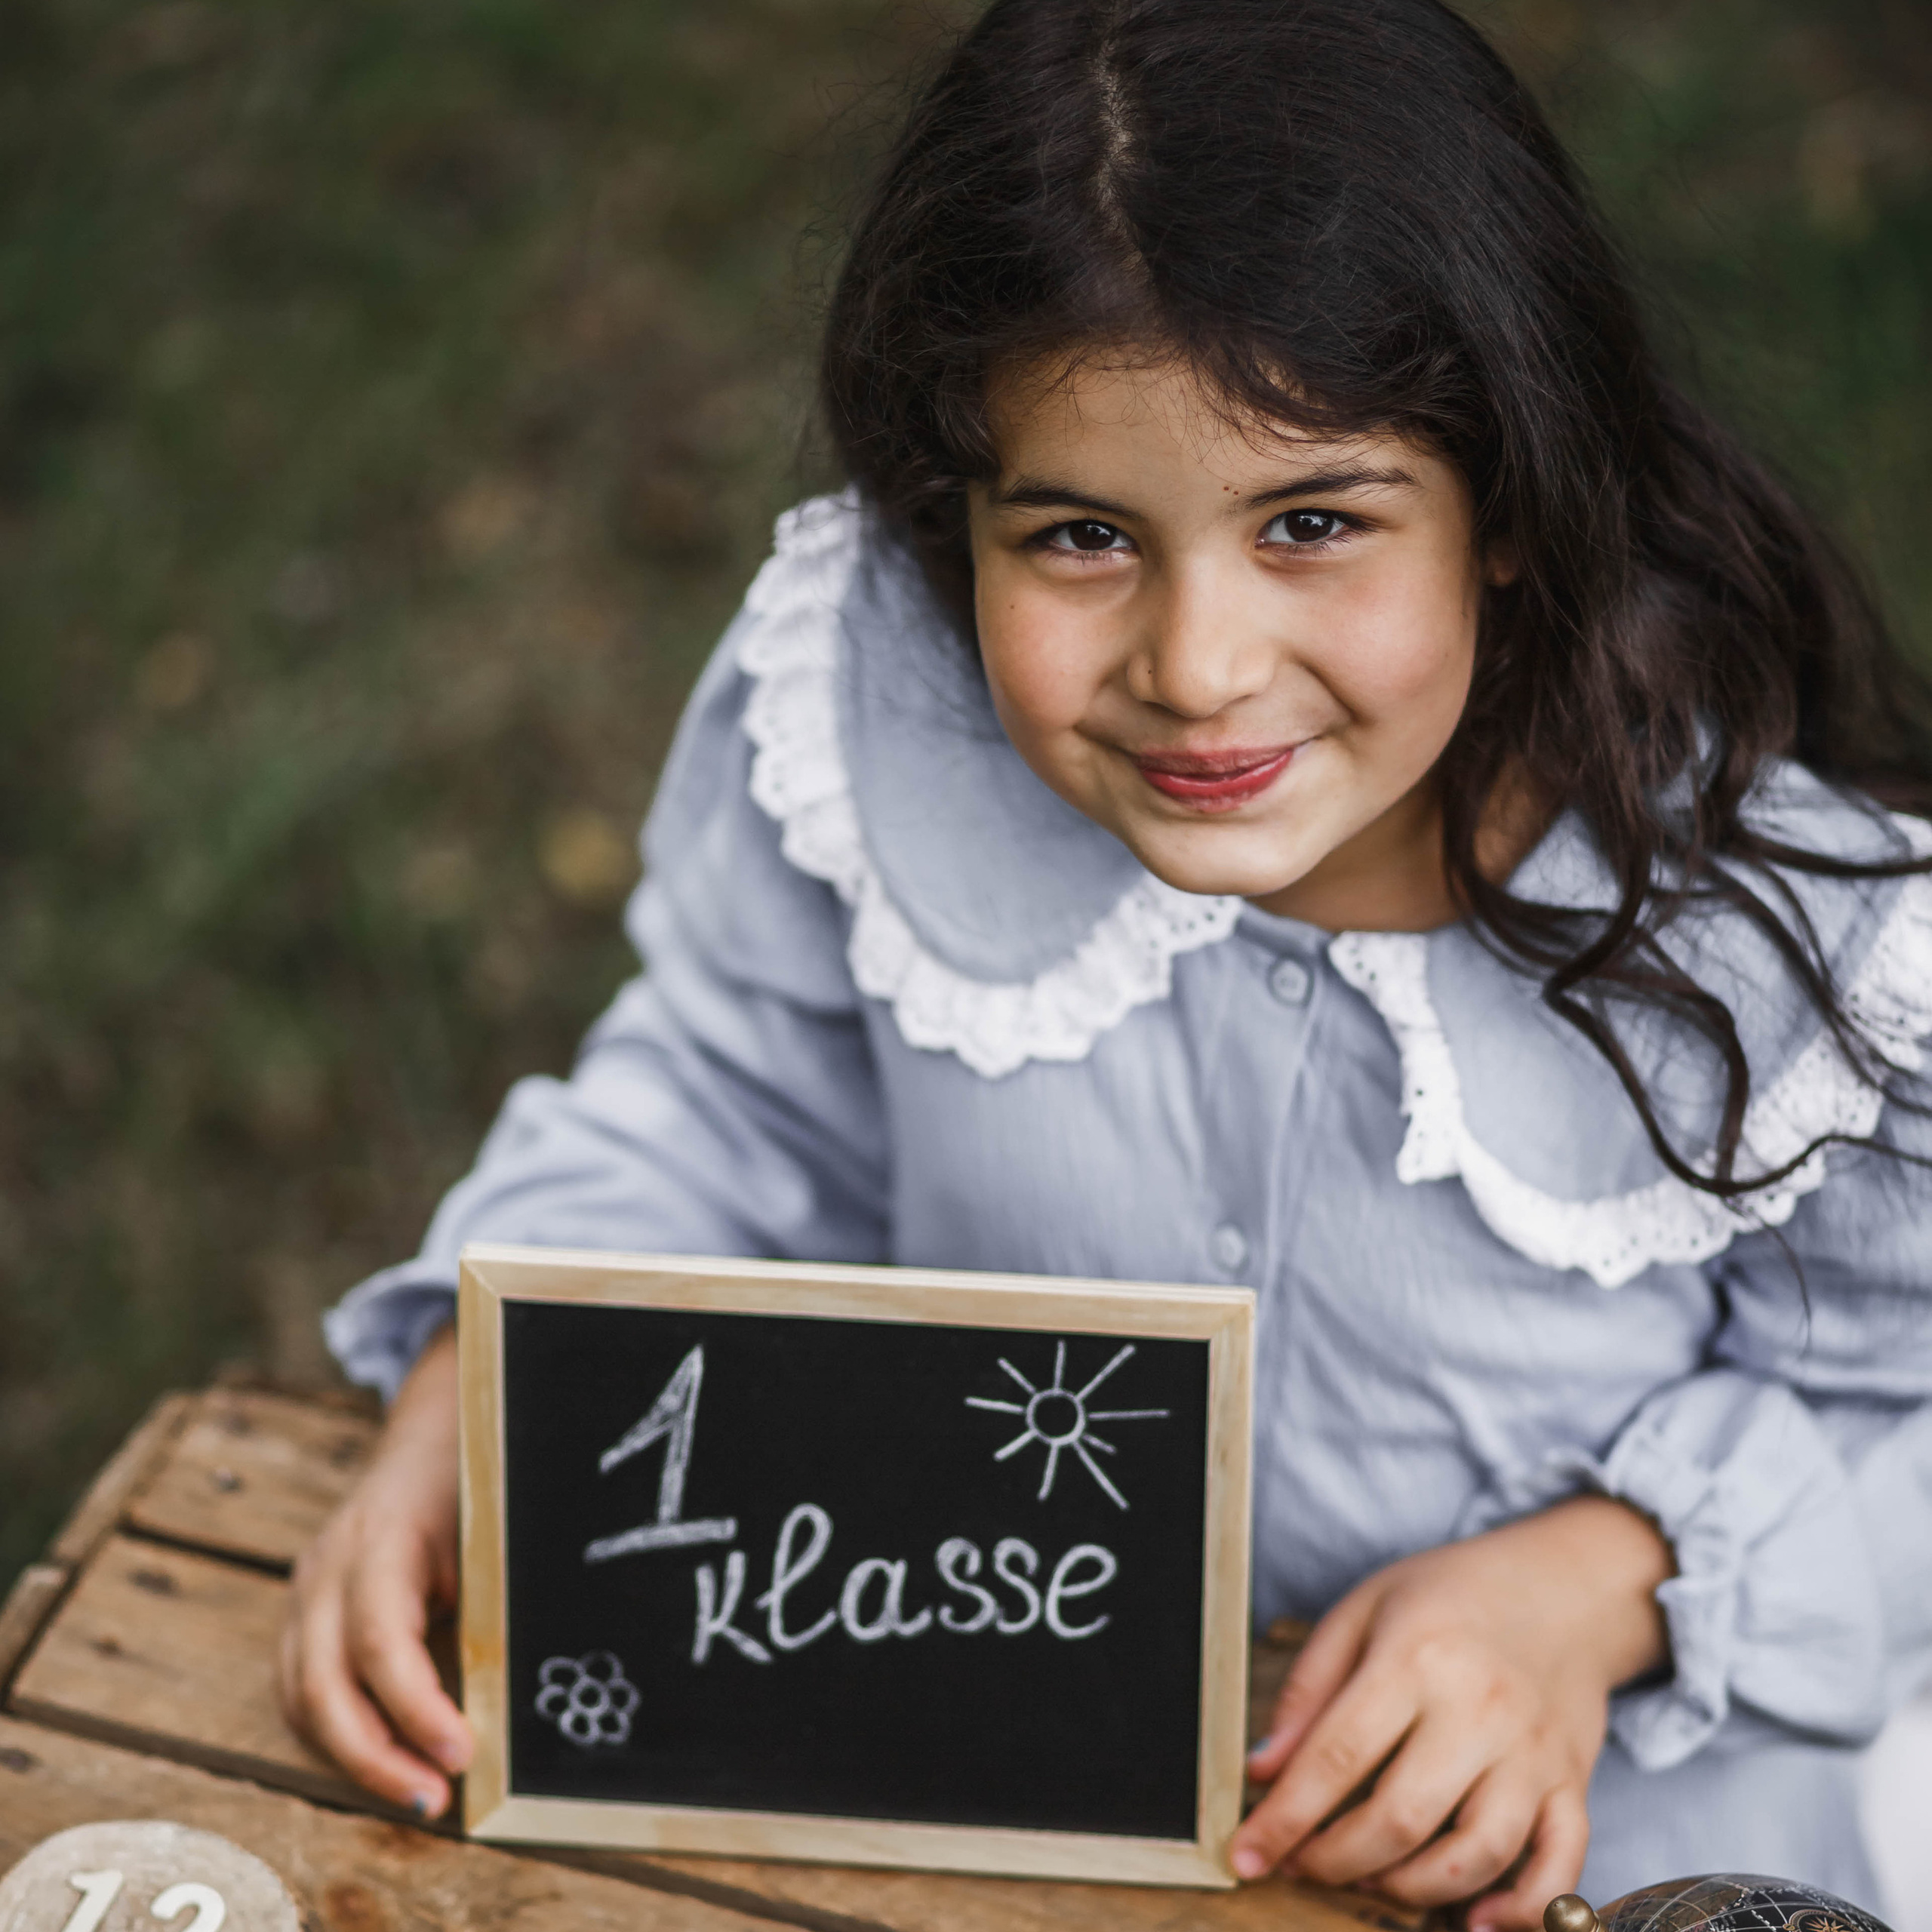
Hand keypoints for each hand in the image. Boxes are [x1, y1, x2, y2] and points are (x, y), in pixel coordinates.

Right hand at [278, 1323, 471, 1816]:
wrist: (436, 1427)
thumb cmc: (480, 1474)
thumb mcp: (494, 1522)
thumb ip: (498, 1593)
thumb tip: (539, 1682)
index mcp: (380, 1535)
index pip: (381, 1639)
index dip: (417, 1706)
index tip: (463, 1752)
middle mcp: (328, 1566)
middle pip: (323, 1684)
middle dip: (376, 1755)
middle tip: (436, 1799)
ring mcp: (307, 1590)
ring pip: (302, 1698)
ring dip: (355, 1758)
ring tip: (421, 1795)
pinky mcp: (305, 1613)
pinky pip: (303, 1691)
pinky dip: (338, 1737)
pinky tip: (389, 1763)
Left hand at [1234, 1497, 1672, 1928]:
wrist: (1561, 1586)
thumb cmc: (1450, 1596)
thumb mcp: (1363, 1611)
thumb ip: (1308, 1691)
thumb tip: (1263, 1770)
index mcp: (1416, 1658)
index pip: (1337, 1756)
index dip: (1284, 1817)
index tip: (1246, 1854)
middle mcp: (1479, 1709)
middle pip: (1400, 1818)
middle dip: (1334, 1860)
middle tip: (1302, 1864)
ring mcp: (1532, 1752)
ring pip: (1475, 1853)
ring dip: (1411, 1887)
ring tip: (1370, 1877)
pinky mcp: (1572, 1782)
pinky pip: (1559, 1865)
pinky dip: (1521, 1909)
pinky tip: (1475, 1921)